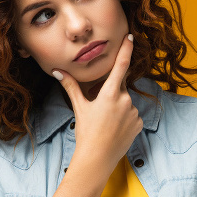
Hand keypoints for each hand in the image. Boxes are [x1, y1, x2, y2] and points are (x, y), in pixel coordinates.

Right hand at [52, 34, 142, 176]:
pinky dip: (124, 119)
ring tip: (106, 123)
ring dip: (118, 107)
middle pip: (120, 88)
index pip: (121, 66)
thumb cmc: (86, 133)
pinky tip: (115, 129)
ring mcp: (134, 113)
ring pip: (126, 103)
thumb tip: (58, 71)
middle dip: (111, 93)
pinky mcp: (139, 124)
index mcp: (111, 94)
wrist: (97, 158)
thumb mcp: (79, 108)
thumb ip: (71, 86)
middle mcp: (126, 101)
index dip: (126, 49)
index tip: (130, 37)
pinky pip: (132, 116)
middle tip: (100, 109)